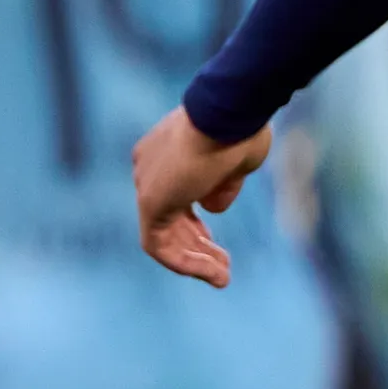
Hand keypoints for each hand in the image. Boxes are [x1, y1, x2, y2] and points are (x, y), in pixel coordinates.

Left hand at [133, 106, 271, 286]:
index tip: (215, 241)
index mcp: (165, 152)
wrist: (229, 111)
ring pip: (163, 234)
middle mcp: (149, 167)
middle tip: (222, 265)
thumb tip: (212, 208)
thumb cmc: (240, 128)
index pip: (175, 195)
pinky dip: (185, 263)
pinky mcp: (151, 202)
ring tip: (223, 277)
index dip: (195, 223)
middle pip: (168, 216)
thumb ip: (223, 186)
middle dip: (195, 244)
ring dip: (193, 260)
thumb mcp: (236, 162)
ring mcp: (147, 184)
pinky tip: (213, 273)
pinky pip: (159, 244)